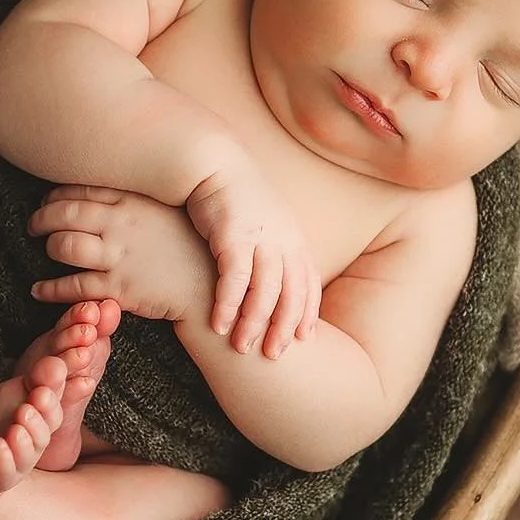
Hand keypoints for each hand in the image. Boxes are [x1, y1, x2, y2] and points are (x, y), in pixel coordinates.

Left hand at [28, 185, 211, 322]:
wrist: (209, 284)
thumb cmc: (191, 245)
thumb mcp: (166, 211)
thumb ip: (137, 201)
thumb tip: (110, 193)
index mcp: (132, 201)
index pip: (80, 191)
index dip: (56, 196)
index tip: (48, 201)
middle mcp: (120, 225)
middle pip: (64, 215)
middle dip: (41, 218)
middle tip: (34, 224)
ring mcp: (118, 256)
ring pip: (64, 246)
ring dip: (47, 247)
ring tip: (44, 249)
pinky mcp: (118, 287)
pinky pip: (72, 287)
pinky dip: (49, 289)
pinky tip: (38, 290)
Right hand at [185, 159, 322, 357]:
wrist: (210, 163)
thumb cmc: (233, 199)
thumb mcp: (264, 224)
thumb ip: (272, 252)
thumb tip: (272, 282)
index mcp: (294, 238)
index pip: (309, 284)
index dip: (307, 314)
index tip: (301, 340)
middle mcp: (283, 240)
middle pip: (292, 294)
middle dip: (283, 328)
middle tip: (272, 355)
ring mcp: (261, 238)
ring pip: (265, 292)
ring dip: (253, 323)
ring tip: (242, 348)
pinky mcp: (233, 235)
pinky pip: (234, 279)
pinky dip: (228, 305)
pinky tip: (218, 325)